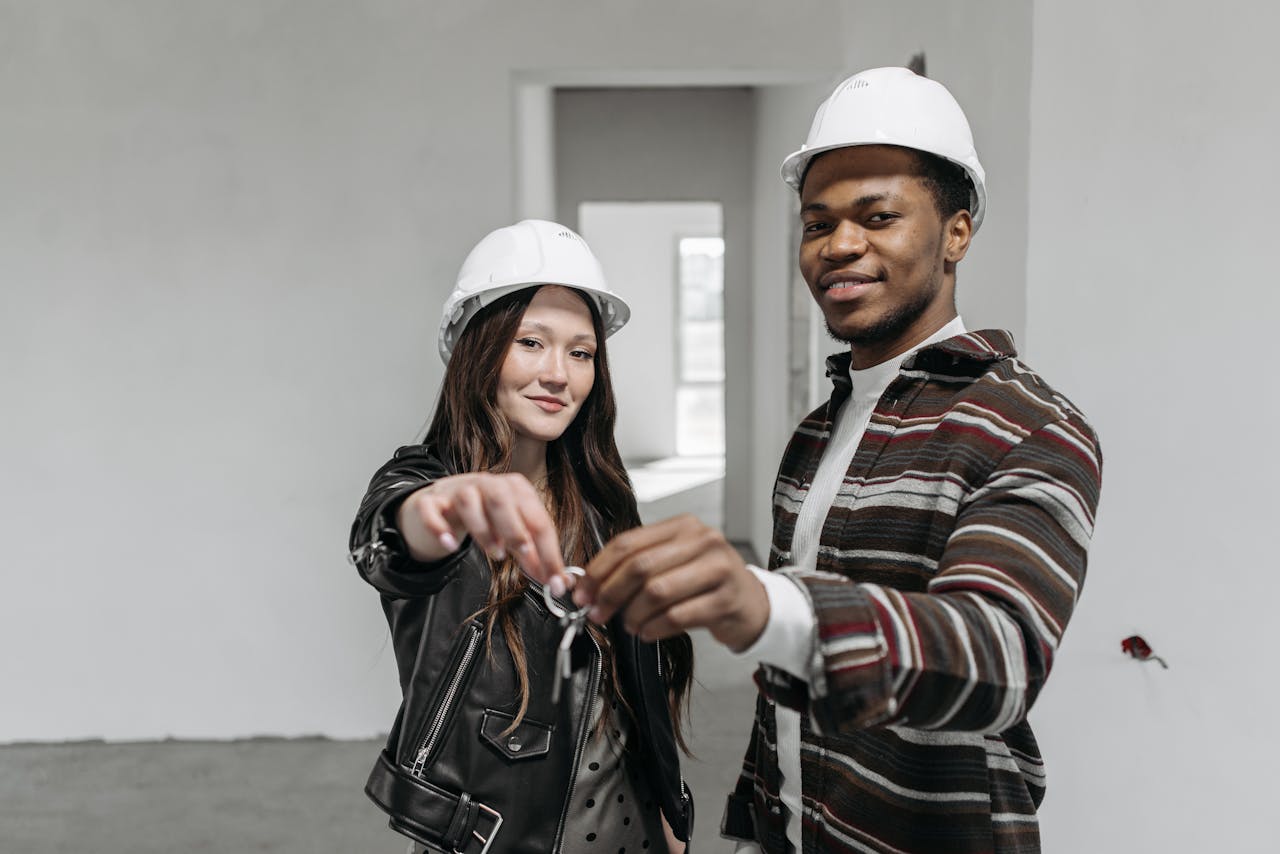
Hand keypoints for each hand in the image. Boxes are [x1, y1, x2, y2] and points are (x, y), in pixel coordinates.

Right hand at [396, 473, 570, 593]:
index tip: (554, 579)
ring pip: (469, 500)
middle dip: (516, 530)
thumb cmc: (485, 516)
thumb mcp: (512, 532)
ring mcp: (456, 490)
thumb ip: (533, 554)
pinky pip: (432, 509)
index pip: (537, 517)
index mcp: (514, 488)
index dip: (548, 550)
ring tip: (495, 553)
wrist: (442, 504)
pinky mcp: (431, 501)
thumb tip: (559, 581)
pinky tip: (450, 545)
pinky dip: (439, 527)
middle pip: (503, 499)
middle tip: (524, 556)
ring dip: (483, 529)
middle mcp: (487, 484)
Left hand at [573, 514, 769, 651]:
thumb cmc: (707, 583)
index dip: (599, 570)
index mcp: (683, 526)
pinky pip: (677, 616)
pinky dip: (654, 628)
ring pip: (657, 592)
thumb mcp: (676, 562)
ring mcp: (718, 569)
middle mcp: (703, 541)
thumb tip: (590, 585)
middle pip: (640, 566)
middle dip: (610, 594)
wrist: (752, 603)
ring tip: (629, 624)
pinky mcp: (726, 600)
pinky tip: (648, 632)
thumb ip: (638, 565)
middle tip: (597, 612)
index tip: (583, 592)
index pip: (629, 543)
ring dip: (633, 614)